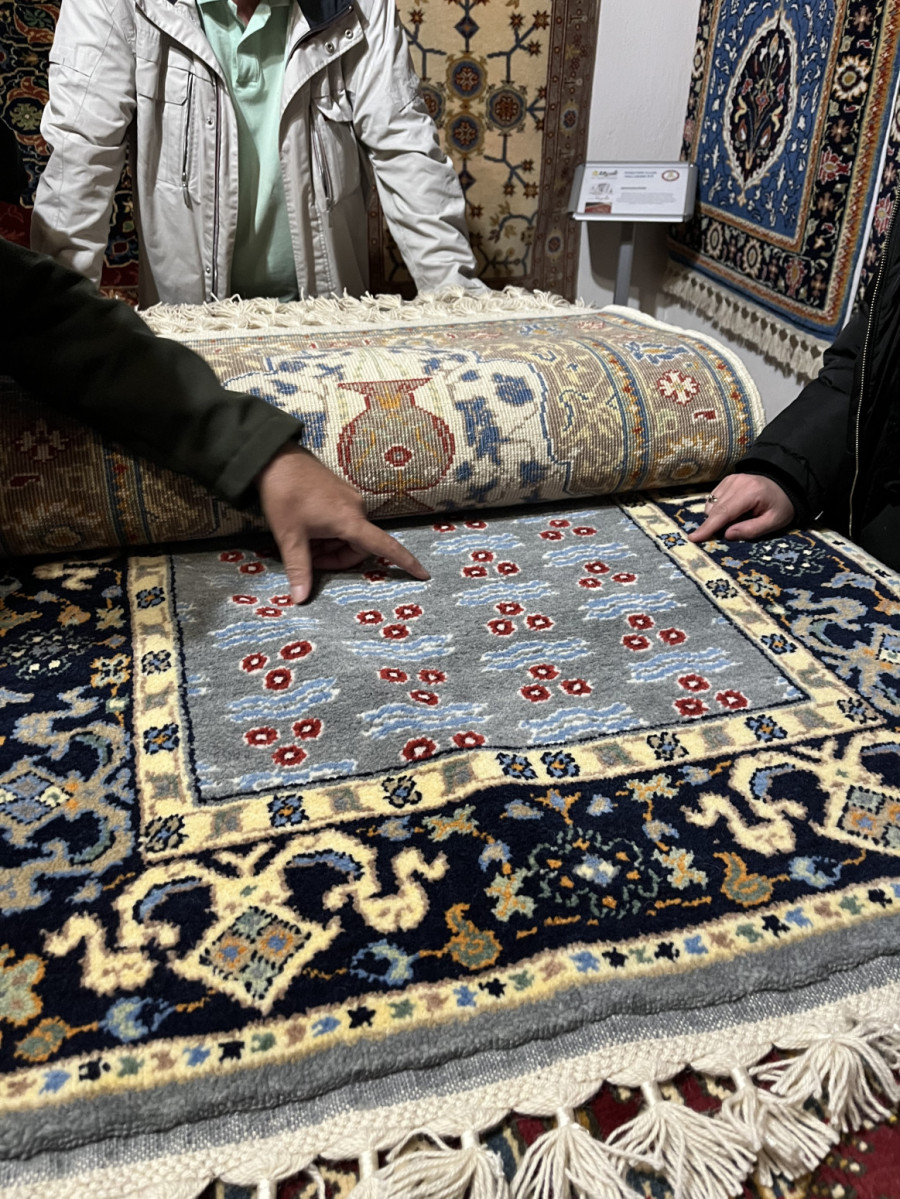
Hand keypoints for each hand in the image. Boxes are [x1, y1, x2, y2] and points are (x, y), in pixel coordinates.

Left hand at [256, 444, 429, 603]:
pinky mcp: (340, 492)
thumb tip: (301, 599)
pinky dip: (328, 532)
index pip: (385, 546)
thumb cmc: (284, 495)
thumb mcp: (289, 536)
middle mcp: (356, 508)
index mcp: (350, 520)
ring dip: (330, 545)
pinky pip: (343, 521)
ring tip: (303, 541)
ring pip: (349, 534)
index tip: (424, 574)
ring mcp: (349, 498)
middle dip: (337, 558)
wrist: (275, 457)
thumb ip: (300, 569)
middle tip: (309, 559)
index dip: (406, 562)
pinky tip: (307, 528)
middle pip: (360, 546)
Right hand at [687, 473, 794, 542]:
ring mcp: (731, 479)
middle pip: (714, 509)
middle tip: (733, 530)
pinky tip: (733, 509)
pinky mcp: (727, 479)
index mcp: (750, 493)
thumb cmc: (781, 506)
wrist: (785, 484)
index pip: (724, 512)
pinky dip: (718, 508)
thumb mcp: (774, 522)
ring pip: (710, 504)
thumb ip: (751, 530)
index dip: (708, 527)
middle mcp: (737, 482)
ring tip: (738, 517)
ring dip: (717, 516)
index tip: (694, 538)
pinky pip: (713, 498)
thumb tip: (726, 535)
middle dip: (715, 524)